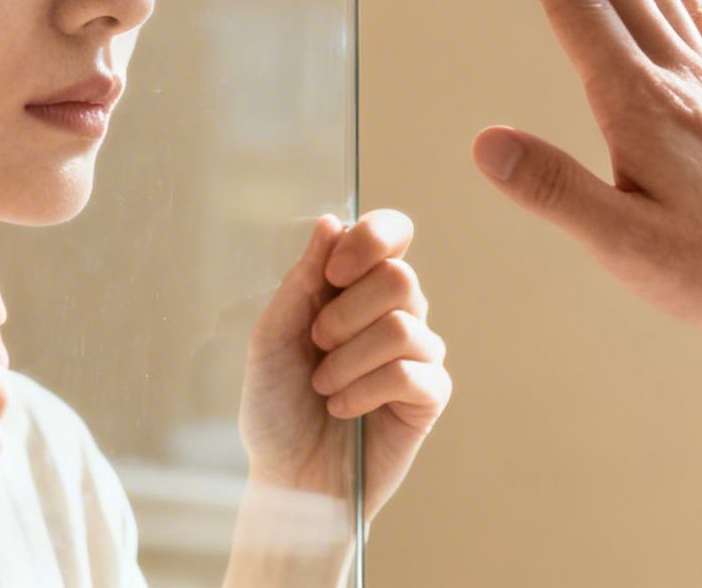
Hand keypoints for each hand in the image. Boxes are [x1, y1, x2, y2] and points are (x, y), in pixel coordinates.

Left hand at [239, 211, 448, 520]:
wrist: (288, 478)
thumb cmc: (276, 406)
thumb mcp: (271, 338)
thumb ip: (301, 282)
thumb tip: (330, 222)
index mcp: (355, 287)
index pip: (392, 233)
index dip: (370, 240)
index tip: (333, 274)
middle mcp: (394, 312)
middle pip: (399, 277)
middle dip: (345, 314)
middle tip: (317, 345)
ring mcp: (418, 353)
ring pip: (401, 326)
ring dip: (347, 360)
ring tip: (324, 387)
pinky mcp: (430, 395)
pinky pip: (411, 372)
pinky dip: (364, 390)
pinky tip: (343, 408)